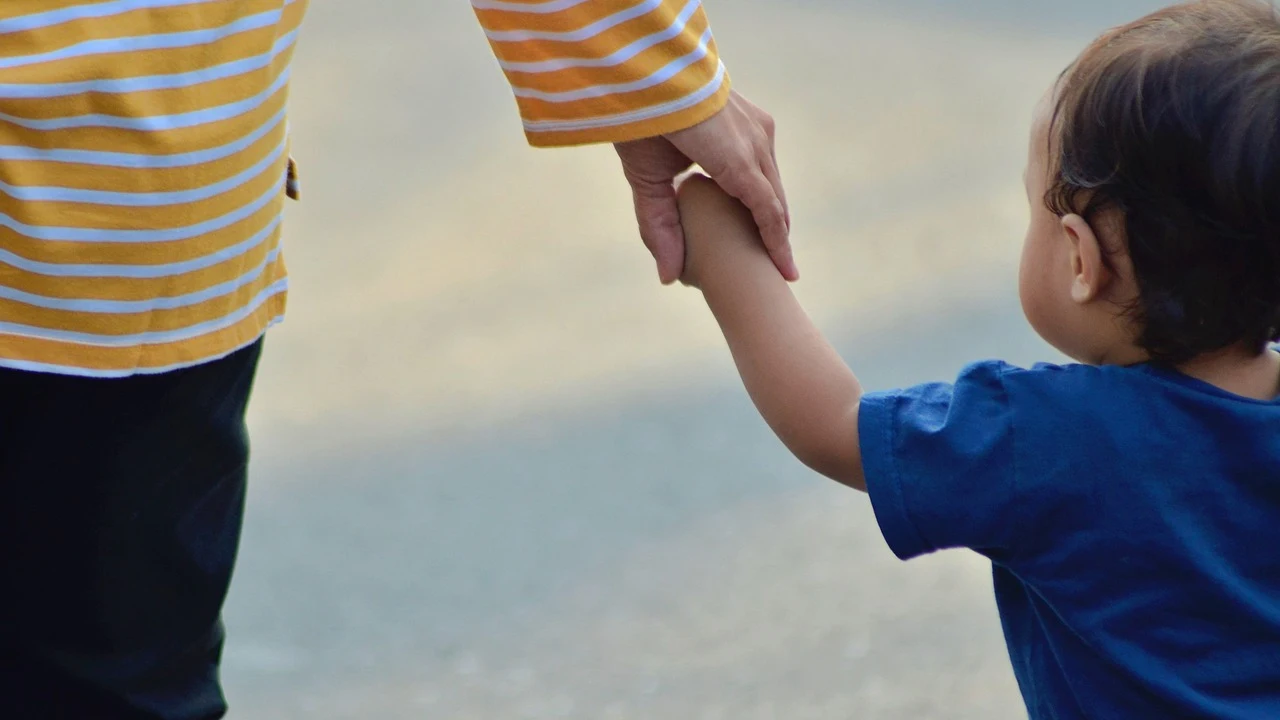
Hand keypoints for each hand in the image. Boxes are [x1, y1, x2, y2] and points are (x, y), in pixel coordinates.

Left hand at [615, 90, 794, 284]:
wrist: (651, 67)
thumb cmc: (644, 122)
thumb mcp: (646, 179)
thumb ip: (659, 226)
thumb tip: (669, 277)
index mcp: (735, 159)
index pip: (767, 212)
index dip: (777, 247)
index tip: (787, 275)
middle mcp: (756, 142)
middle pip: (775, 199)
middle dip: (778, 235)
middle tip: (780, 270)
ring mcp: (759, 126)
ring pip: (772, 180)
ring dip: (772, 211)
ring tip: (770, 243)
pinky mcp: (755, 117)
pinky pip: (766, 161)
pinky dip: (763, 186)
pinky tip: (758, 205)